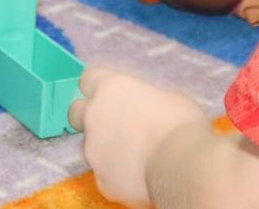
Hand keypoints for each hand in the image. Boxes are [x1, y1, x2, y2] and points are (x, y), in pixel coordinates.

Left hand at [70, 68, 207, 207]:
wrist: (182, 166)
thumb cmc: (181, 124)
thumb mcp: (170, 97)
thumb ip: (147, 99)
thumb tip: (149, 107)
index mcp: (111, 89)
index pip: (88, 79)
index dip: (98, 87)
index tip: (111, 95)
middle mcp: (94, 116)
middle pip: (75, 112)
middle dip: (88, 117)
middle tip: (115, 125)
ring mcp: (93, 151)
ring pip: (91, 147)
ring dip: (106, 148)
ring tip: (136, 156)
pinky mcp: (101, 180)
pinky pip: (105, 175)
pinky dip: (117, 175)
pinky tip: (138, 175)